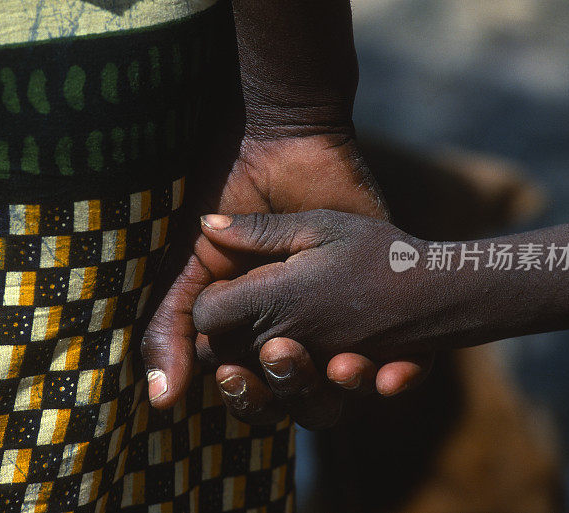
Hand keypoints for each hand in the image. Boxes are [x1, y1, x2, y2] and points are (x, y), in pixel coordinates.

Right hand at [140, 0, 432, 427]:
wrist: (282, 147)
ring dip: (348, 389)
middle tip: (283, 353)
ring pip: (353, 393)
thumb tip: (161, 400)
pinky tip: (391, 370)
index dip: (249, 396)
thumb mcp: (195, 269)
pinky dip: (401, 381)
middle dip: (294, 390)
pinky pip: (406, 372)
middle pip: (302, 401)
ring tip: (342, 362)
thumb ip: (173, 328)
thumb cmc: (230, 204)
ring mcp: (346, 328)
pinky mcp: (390, 313)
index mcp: (254, 338)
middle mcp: (301, 340)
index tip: (237, 375)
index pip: (255, 394)